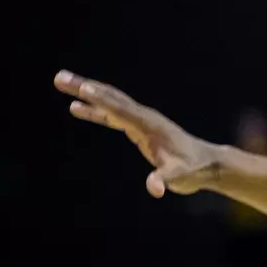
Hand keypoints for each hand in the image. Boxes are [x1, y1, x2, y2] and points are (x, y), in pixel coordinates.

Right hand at [55, 70, 223, 196]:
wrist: (206, 164)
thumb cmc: (193, 170)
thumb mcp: (179, 177)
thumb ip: (165, 180)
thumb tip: (154, 189)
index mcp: (150, 125)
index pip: (122, 110)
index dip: (102, 100)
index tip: (82, 88)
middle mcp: (145, 117)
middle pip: (111, 98)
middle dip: (85, 87)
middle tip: (60, 77)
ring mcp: (141, 121)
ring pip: (109, 103)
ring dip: (86, 93)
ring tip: (61, 83)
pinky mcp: (139, 128)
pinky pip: (112, 115)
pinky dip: (94, 110)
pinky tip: (75, 108)